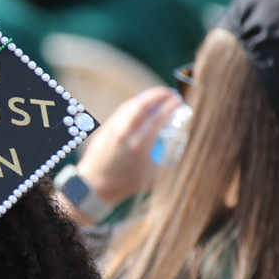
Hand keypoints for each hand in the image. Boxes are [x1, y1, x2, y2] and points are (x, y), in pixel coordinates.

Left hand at [76, 87, 183, 205]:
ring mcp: (113, 129)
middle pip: (143, 105)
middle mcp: (125, 134)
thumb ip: (169, 161)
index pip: (157, 118)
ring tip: (158, 97)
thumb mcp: (154, 177)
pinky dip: (135, 105)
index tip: (179, 101)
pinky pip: (122, 110)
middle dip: (158, 95)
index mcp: (139, 146)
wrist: (96, 185)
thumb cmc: (127, 184)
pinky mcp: (106, 128)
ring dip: (146, 97)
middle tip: (170, 93)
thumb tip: (182, 144)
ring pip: (131, 105)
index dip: (170, 106)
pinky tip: (142, 105)